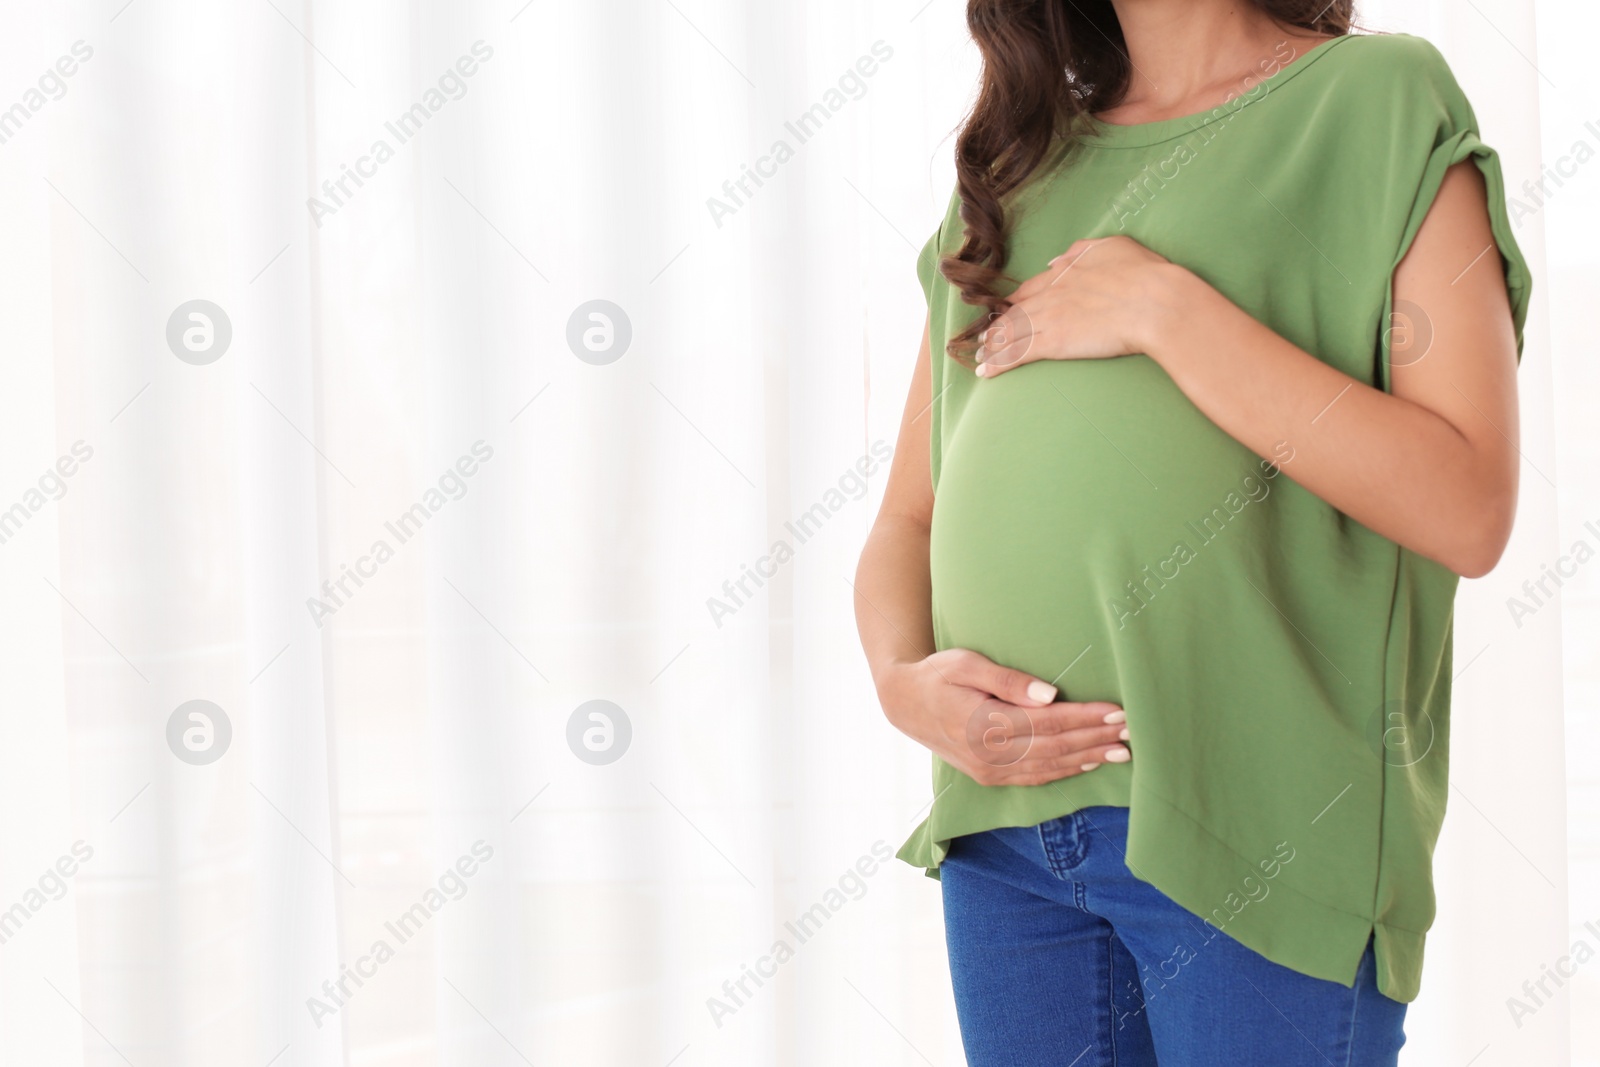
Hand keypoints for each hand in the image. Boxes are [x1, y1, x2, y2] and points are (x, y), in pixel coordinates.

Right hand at [877, 648, 1129, 786]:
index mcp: (983, 723)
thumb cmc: (938, 675)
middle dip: (1095, 738)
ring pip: (1049, 767)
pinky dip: (1066, 772)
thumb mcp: (965, 663)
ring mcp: (989, 770)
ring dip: (1088, 758)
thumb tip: (1048, 694)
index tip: (1117, 711)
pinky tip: (1089, 763)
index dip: (1085, 719)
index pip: (1047, 723)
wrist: (905, 705)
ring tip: (1122, 750)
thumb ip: (1006, 679)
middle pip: (1054, 748)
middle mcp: (988, 754)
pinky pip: (1035, 777)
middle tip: (1131, 730)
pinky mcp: (990, 777)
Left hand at [976, 236, 1178, 377]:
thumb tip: (1057, 260)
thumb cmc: (1144, 274)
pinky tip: (985, 372)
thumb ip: (1082, 251)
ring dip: (992, 347)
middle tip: (984, 340)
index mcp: (1065, 272)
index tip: (1005, 311)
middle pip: (1014, 314)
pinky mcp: (1053, 343)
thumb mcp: (1113, 247)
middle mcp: (1051, 294)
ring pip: (1010, 334)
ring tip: (981, 358)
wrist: (1154, 302)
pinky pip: (1017, 354)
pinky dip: (998, 364)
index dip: (1014, 303)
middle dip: (996, 328)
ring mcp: (1049, 319)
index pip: (1029, 289)